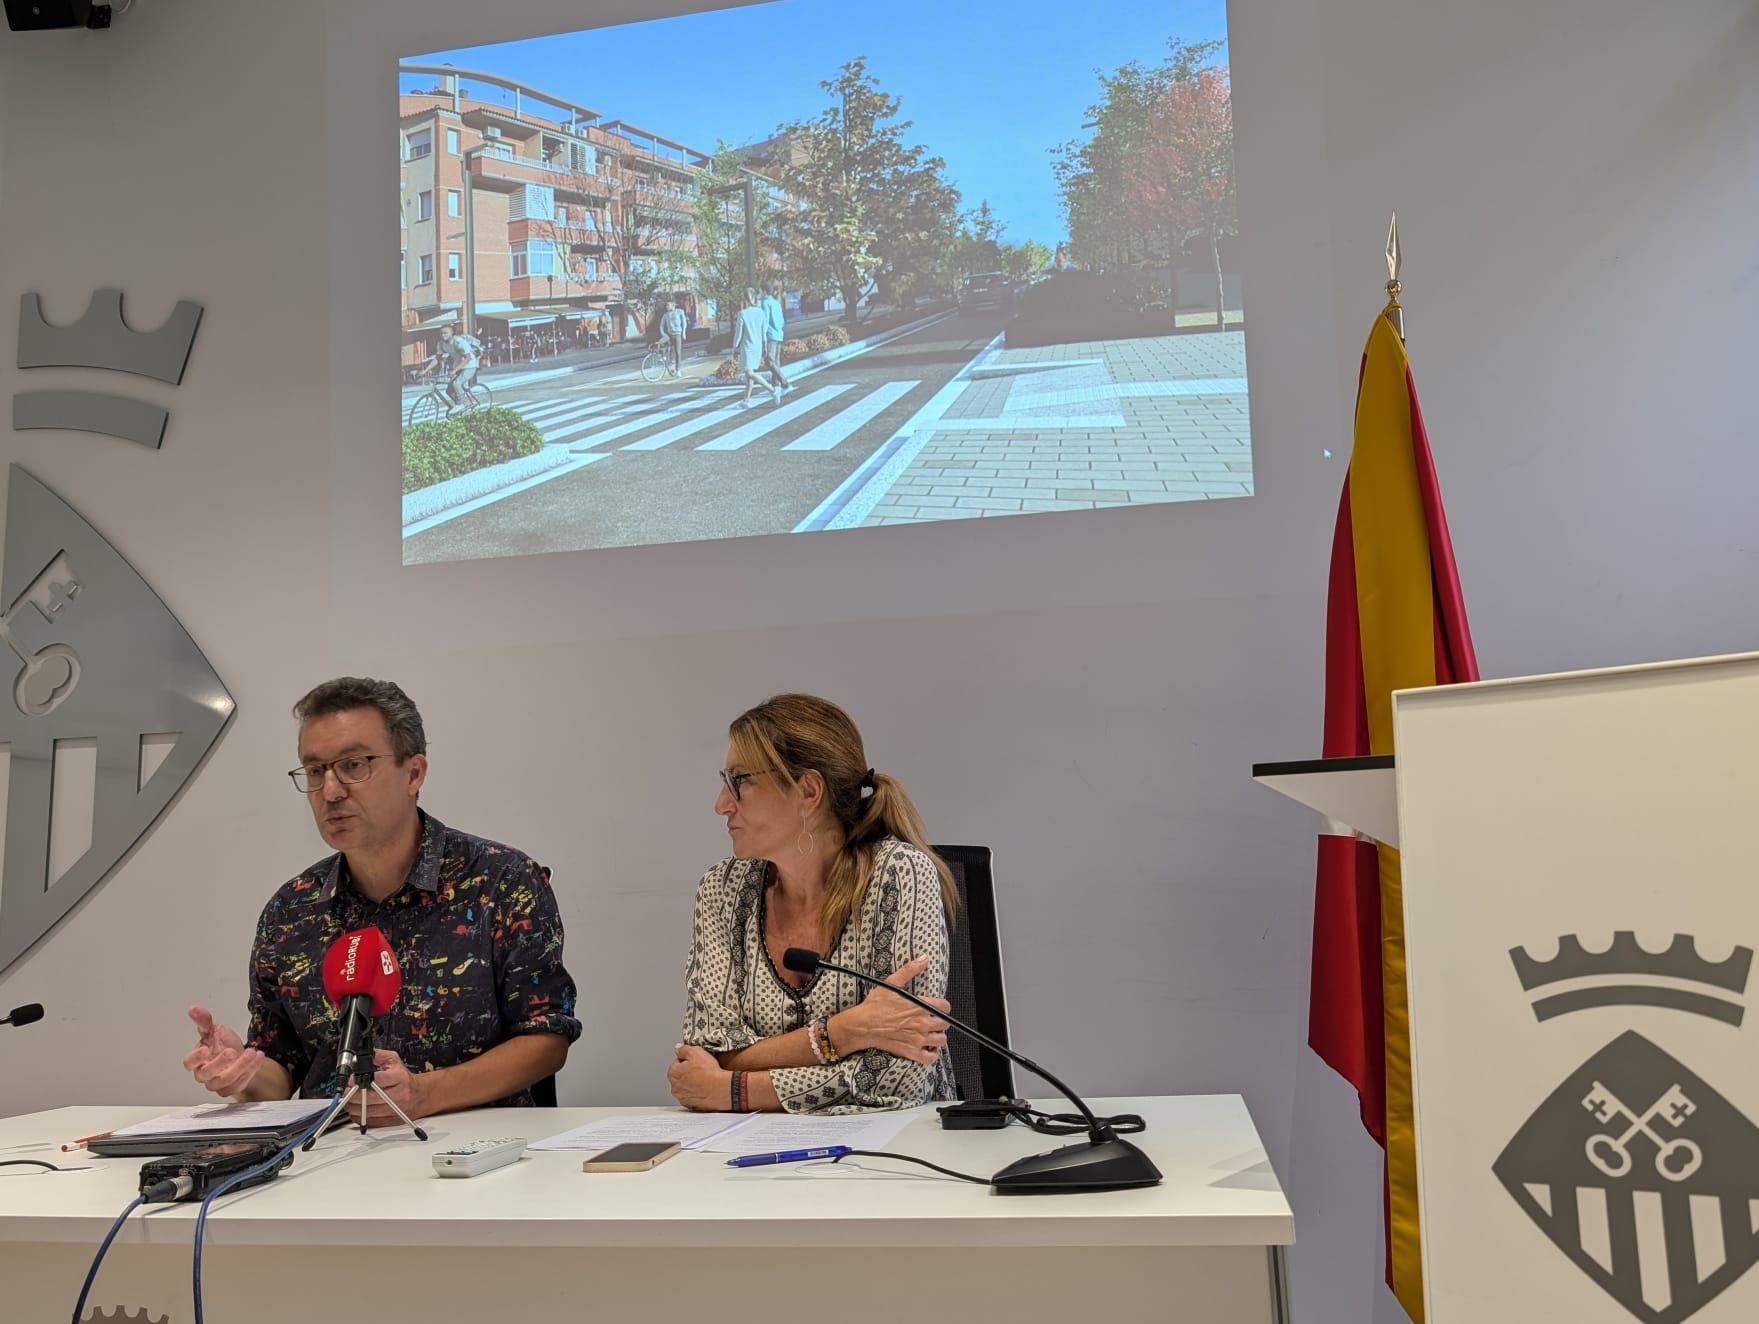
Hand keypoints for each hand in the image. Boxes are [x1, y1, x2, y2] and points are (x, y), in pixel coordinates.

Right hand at [182, 1005, 265, 1097]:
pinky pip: (238, 1085)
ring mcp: (216, 1083)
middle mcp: (204, 1074)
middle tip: (232, 1051)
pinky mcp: (230, 1089)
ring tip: (252, 1052)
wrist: (240, 1055)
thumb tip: (194, 1009)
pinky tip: (257, 1059)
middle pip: (207, 1074)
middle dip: (220, 1063)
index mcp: (197, 1060)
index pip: (189, 1063)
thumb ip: (204, 1021)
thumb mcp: (215, 1029)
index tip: (205, 1050)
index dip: (195, 1058)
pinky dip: (250, 1072)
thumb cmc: (223, 1044)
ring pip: (224, 1081)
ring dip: (240, 1067)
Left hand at [348, 1048, 433, 1126]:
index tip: (351, 1080)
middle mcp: (398, 1095)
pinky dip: (359, 1116)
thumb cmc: (405, 1079)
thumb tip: (360, 1057)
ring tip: (350, 1100)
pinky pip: (369, 1121)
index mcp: (399, 1078)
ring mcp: (395, 1110)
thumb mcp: (394, 1061)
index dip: (360, 1080)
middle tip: (347, 1091)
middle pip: (368, 1098)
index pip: (376, 1080)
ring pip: (366, 1112)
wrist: (421, 1095)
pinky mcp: (391, 1120)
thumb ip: (377, 1056)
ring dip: (353, 1106)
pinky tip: (358, 1109)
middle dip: (352, 1095)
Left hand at [667, 1043, 731, 1111]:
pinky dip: (697, 1093)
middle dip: (689, 1072)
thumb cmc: (709, 1072)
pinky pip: (692, 1097)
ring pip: (686, 1087)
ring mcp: (682, 1098)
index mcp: (673, 1073)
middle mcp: (674, 1087)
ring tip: (705, 1079)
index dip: (688, 1060)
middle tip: (701, 1069)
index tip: (696, 1061)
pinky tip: (705, 1089)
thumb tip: (678, 1048)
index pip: (677, 1062)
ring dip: (693, 1083)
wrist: (721, 1089)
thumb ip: (683, 1049)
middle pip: (681, 1076)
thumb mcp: (696, 1052)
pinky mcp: (691, 1105)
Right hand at [834, 956, 948, 1063]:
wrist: (862, 1025)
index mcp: (920, 1006)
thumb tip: (924, 959)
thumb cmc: (875, 1005)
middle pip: (945, 1024)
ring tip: (930, 1033)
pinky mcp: (911, 1052)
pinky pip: (930, 1058)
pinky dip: (933, 1054)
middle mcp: (922, 1023)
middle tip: (931, 1019)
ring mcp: (918, 1039)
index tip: (936, 1007)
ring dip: (938, 1036)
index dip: (942, 1006)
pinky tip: (928, 1047)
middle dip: (940, 1021)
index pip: (945, 1007)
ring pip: (941, 1040)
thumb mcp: (892, 983)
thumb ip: (910, 970)